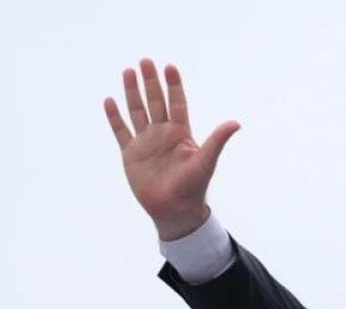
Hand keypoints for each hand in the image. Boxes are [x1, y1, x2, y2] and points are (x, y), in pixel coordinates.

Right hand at [104, 59, 239, 239]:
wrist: (175, 210)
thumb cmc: (193, 187)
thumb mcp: (206, 161)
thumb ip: (217, 140)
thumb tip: (236, 123)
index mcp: (180, 134)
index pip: (177, 104)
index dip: (174, 86)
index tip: (170, 67)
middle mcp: (162, 134)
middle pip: (155, 102)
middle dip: (150, 82)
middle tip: (145, 61)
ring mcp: (146, 143)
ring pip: (137, 111)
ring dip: (132, 92)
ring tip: (128, 71)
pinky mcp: (131, 154)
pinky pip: (121, 131)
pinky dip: (114, 117)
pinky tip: (110, 100)